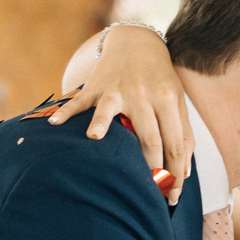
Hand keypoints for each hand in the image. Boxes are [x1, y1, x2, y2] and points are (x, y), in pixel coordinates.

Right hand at [49, 26, 193, 196]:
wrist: (137, 41)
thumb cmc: (160, 79)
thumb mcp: (177, 101)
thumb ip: (183, 134)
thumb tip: (184, 173)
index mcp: (167, 100)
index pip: (174, 144)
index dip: (176, 174)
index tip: (172, 198)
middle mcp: (144, 94)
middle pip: (148, 137)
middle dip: (150, 168)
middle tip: (148, 194)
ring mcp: (118, 89)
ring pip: (110, 110)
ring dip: (101, 123)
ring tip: (95, 138)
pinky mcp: (96, 86)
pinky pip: (80, 100)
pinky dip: (66, 111)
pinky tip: (55, 123)